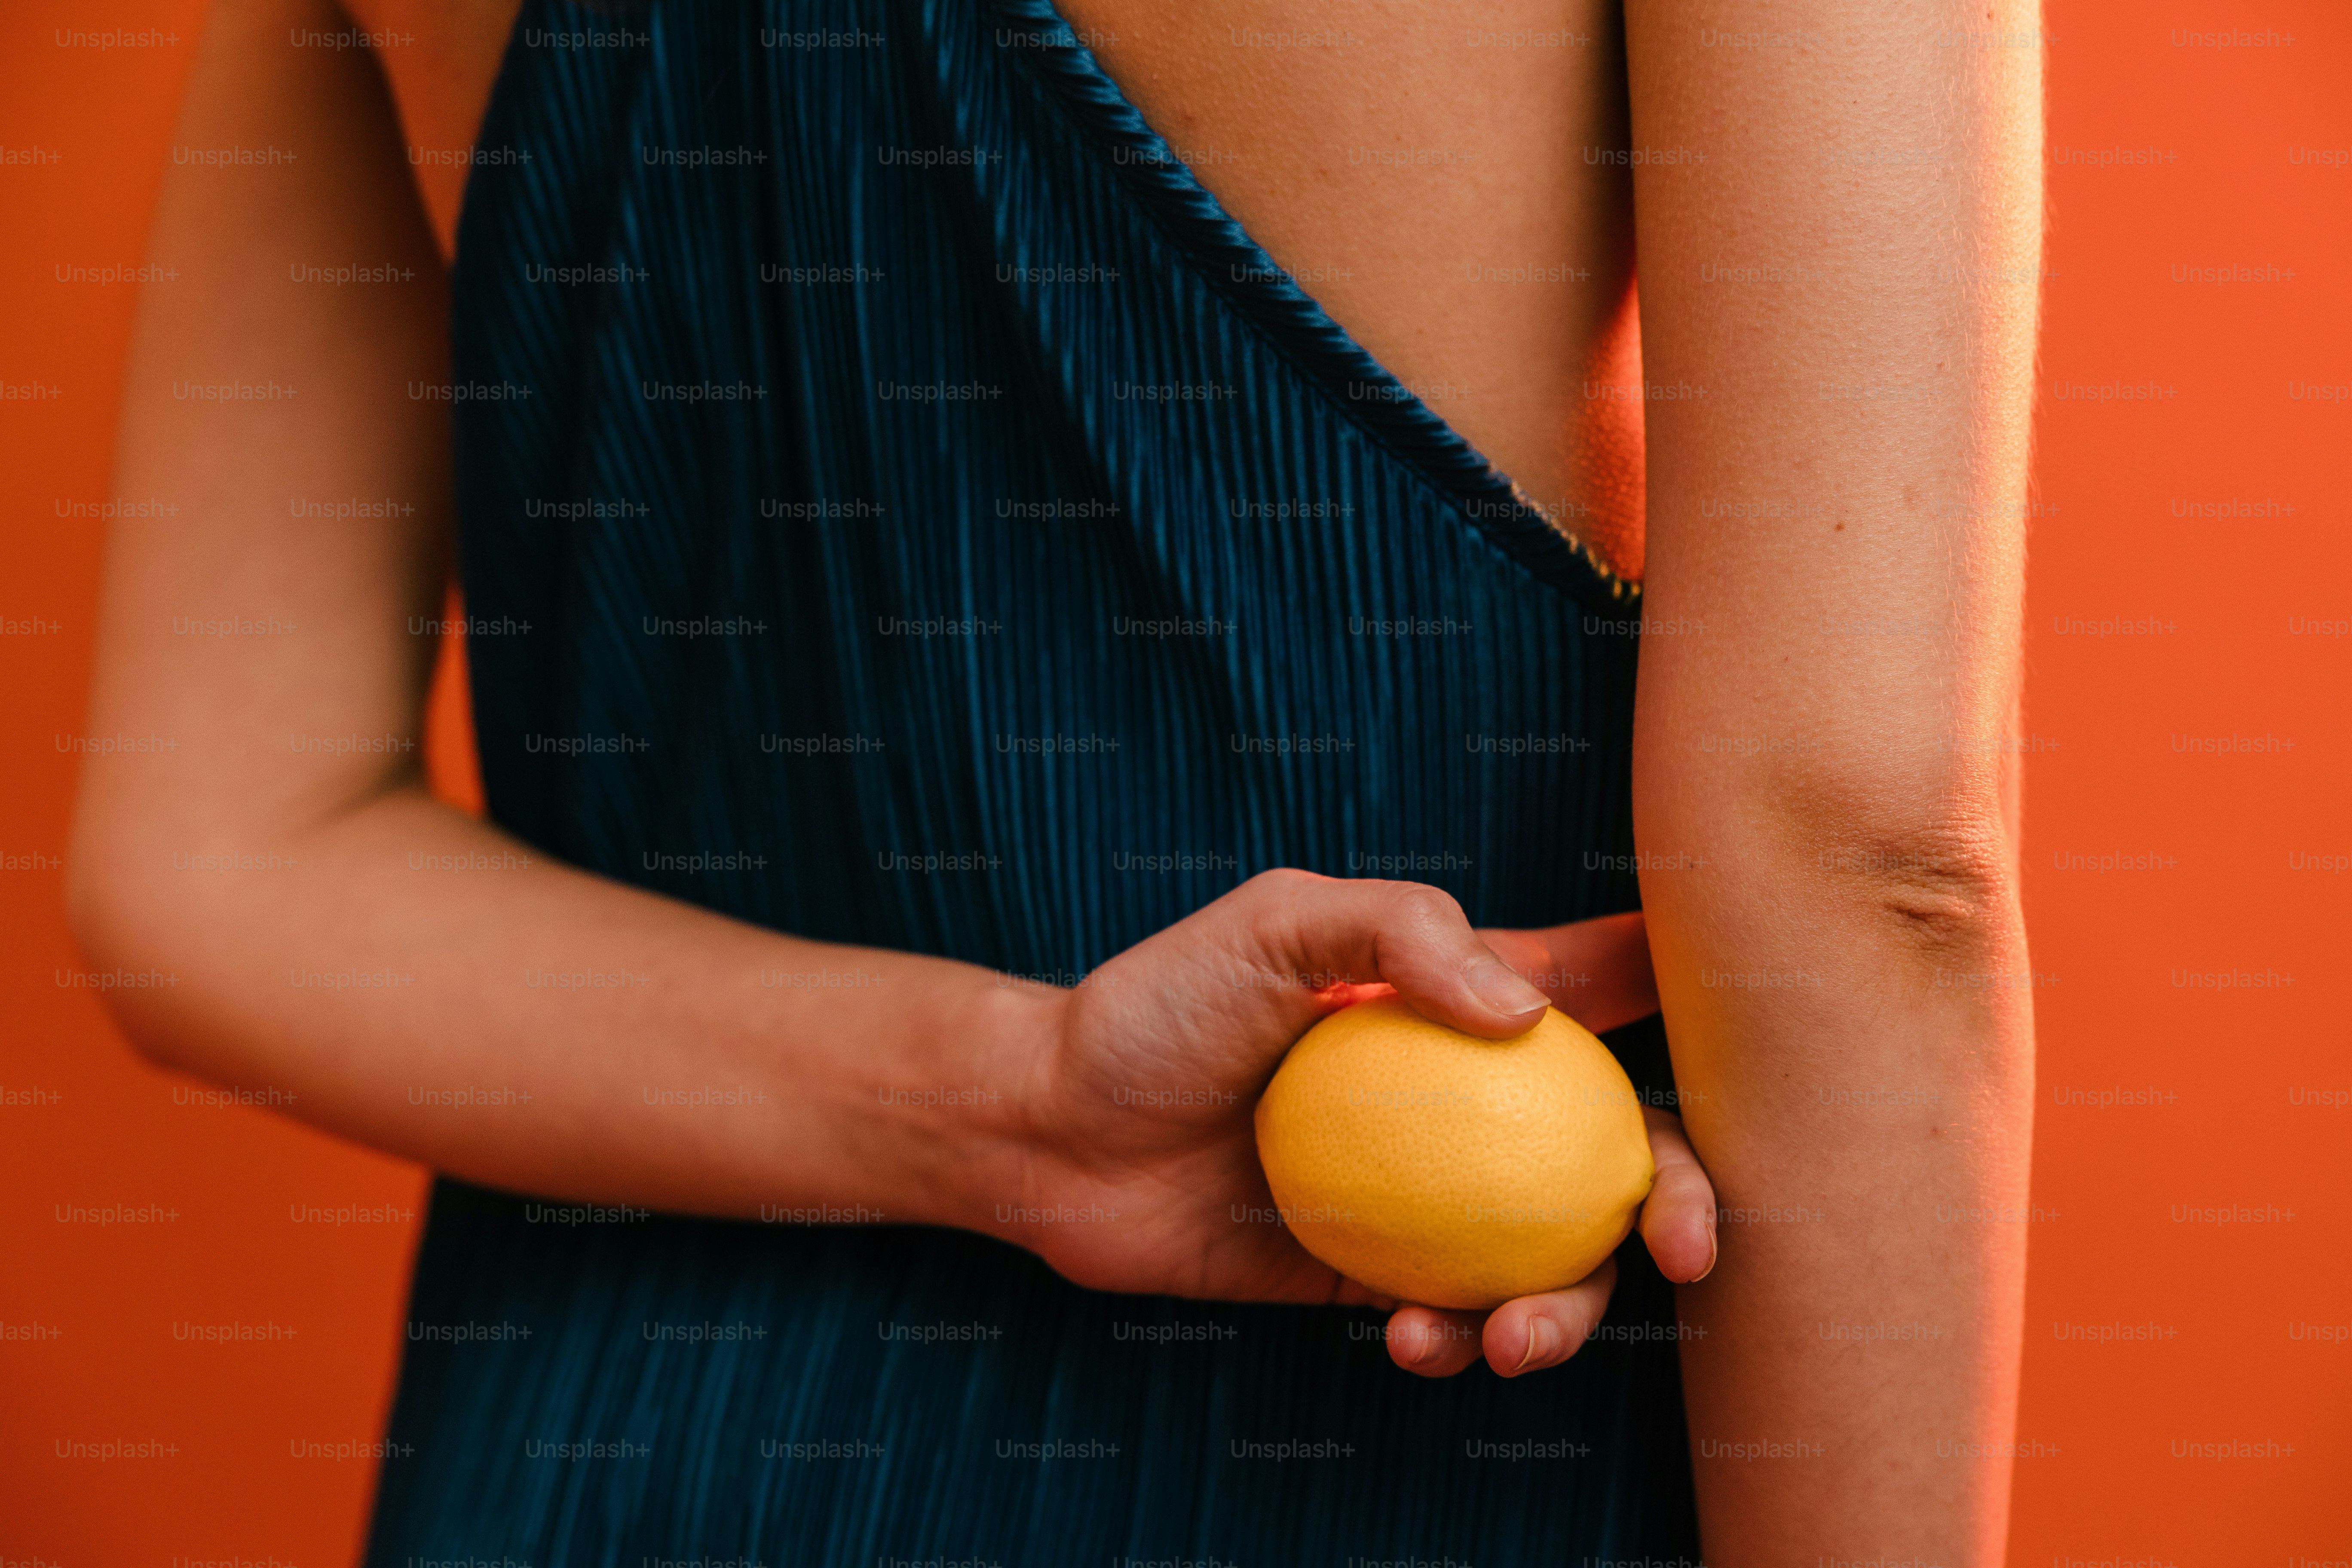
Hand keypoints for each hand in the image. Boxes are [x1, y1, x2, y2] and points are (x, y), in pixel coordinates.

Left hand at [998, 871, 1716, 1373]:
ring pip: (1558, 1256)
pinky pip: (1460, 1317)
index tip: (1792, 1029)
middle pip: (1621, 1150)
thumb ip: (1403, 931)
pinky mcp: (1375, 1274)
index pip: (1605, 988)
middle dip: (1688, 1203)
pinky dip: (1460, 1340)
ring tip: (1508, 1339)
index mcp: (1460, 1002)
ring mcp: (1429, 1195)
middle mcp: (1466, 1101)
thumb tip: (1532, 1018)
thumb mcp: (1272, 922)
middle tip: (1686, 1252)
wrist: (1053, 1131)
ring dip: (1570, 1310)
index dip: (1703, 1001)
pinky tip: (1413, 1342)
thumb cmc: (1157, 1006)